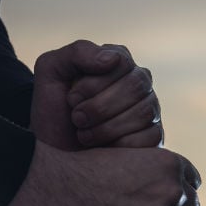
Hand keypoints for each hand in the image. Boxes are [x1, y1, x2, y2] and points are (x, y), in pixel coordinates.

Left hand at [31, 40, 161, 150]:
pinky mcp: (154, 137)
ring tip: (84, 134)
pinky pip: (149, 138)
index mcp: (118, 62)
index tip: (71, 98)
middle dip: (99, 107)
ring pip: (143, 112)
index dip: (92, 84)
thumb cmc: (53, 110)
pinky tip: (103, 148)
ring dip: (106, 128)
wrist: (54, 153)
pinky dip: (120, 145)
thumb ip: (78, 52)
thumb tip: (113, 58)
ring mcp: (150, 110)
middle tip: (76, 119)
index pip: (120, 63)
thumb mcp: (51, 71)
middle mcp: (139, 83)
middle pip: (135, 86)